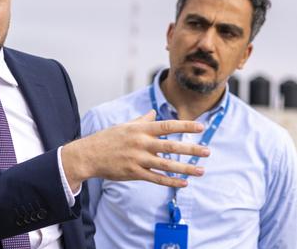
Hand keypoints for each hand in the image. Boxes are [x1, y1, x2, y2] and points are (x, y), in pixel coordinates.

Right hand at [63, 110, 209, 190]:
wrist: (88, 155)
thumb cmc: (107, 139)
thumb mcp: (124, 126)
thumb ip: (141, 120)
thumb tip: (153, 113)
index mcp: (140, 129)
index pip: (167, 126)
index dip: (185, 126)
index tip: (201, 127)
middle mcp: (141, 143)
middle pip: (171, 146)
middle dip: (191, 149)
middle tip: (207, 151)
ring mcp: (137, 159)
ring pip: (166, 165)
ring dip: (185, 168)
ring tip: (201, 170)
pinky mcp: (134, 173)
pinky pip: (156, 178)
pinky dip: (171, 181)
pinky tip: (183, 183)